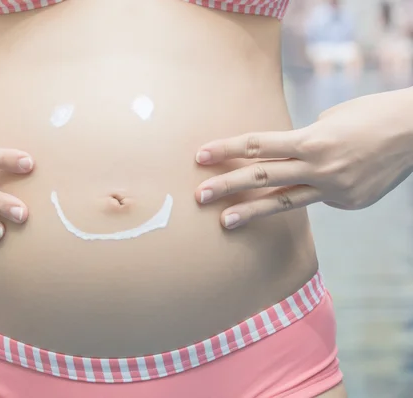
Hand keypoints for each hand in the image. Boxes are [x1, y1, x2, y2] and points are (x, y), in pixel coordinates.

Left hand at [194, 88, 412, 228]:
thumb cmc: (371, 115)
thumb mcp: (330, 119)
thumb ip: (303, 140)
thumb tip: (286, 156)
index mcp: (312, 139)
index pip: (257, 145)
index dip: (226, 150)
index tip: (200, 156)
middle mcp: (319, 167)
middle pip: (262, 178)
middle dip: (227, 186)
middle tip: (198, 196)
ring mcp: (334, 189)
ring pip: (283, 202)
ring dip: (250, 213)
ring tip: (224, 222)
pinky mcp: (348, 202)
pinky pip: (317, 199)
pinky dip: (310, 192)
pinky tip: (323, 181)